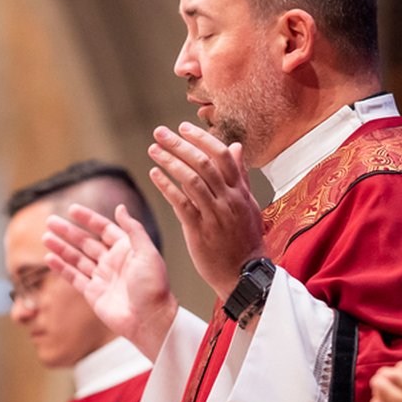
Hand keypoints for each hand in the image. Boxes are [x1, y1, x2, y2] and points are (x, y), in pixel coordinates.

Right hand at [45, 203, 178, 359]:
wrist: (149, 320)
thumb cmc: (153, 287)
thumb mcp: (147, 253)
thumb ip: (133, 229)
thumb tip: (120, 207)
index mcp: (126, 249)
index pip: (104, 229)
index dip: (88, 219)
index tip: (72, 209)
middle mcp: (113, 262)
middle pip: (86, 242)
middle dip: (68, 232)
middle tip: (50, 221)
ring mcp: (102, 278)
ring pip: (77, 259)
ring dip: (61, 248)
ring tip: (46, 237)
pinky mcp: (93, 294)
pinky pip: (74, 277)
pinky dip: (61, 268)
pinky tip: (49, 258)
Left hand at [147, 122, 265, 298]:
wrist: (244, 274)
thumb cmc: (244, 239)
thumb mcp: (247, 204)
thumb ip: (239, 175)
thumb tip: (235, 146)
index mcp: (240, 191)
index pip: (222, 155)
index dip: (201, 138)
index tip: (183, 127)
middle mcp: (229, 199)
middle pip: (204, 163)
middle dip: (180, 144)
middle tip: (160, 132)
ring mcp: (215, 215)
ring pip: (192, 180)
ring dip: (170, 161)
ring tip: (153, 150)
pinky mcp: (200, 231)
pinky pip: (181, 203)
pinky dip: (167, 186)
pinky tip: (154, 175)